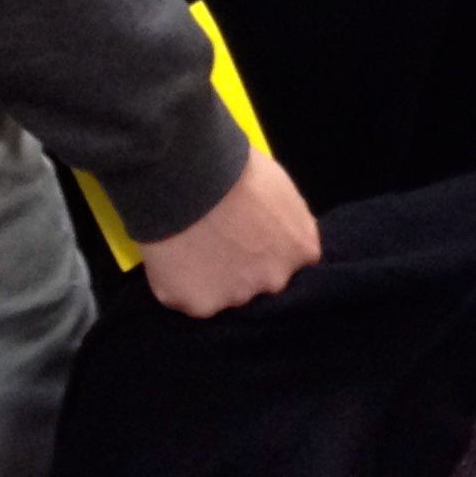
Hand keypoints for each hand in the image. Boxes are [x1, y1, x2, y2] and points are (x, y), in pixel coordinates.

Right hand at [138, 146, 319, 316]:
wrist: (191, 177)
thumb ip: (287, 222)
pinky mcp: (201, 305)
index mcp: (301, 249)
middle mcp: (275, 279)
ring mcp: (238, 296)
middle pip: (259, 280)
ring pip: (224, 293)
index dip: (267, 248)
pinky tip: (174, 256)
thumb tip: (278, 232)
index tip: (248, 235)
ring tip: (191, 243)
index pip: (290, 260)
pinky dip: (181, 283)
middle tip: (218, 239)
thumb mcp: (281, 188)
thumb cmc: (236, 171)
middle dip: (242, 266)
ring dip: (211, 276)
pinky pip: (189, 298)